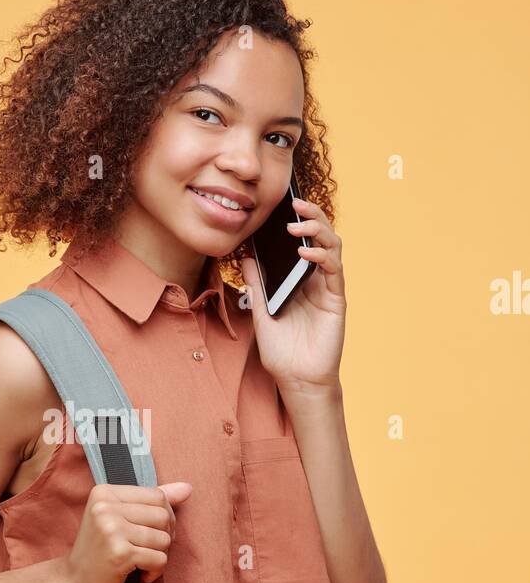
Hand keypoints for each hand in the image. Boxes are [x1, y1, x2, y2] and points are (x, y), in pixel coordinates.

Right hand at [60, 480, 192, 582]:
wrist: (72, 580)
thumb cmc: (100, 548)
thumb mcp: (120, 517)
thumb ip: (152, 501)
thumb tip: (187, 487)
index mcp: (105, 492)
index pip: (157, 495)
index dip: (165, 516)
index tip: (153, 532)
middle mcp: (106, 507)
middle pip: (163, 515)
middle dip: (165, 536)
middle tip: (150, 549)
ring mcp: (111, 529)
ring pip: (164, 538)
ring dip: (159, 555)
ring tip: (143, 561)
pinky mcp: (119, 553)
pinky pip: (159, 559)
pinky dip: (155, 570)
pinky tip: (141, 574)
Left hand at [240, 196, 345, 395]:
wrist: (296, 381)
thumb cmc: (281, 351)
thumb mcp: (260, 312)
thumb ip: (256, 285)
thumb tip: (245, 256)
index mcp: (298, 279)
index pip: (302, 240)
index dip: (295, 220)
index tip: (280, 204)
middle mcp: (316, 280)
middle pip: (320, 236)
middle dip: (310, 215)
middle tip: (294, 202)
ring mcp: (328, 288)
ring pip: (332, 246)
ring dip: (317, 229)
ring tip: (297, 223)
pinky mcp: (336, 300)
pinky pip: (334, 271)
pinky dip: (321, 257)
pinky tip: (305, 252)